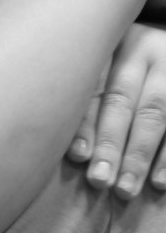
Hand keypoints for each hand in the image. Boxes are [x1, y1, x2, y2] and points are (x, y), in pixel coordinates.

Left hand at [67, 23, 165, 198]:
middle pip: (124, 102)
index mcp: (113, 43)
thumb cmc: (120, 64)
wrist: (164, 47)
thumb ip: (87, 98)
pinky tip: (160, 183)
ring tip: (125, 189)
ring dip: (140, 157)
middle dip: (110, 145)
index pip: (96, 85)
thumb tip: (76, 154)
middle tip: (99, 181)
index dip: (86, 123)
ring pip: (156, 116)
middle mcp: (146, 50)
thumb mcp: (104, 64)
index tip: (78, 157)